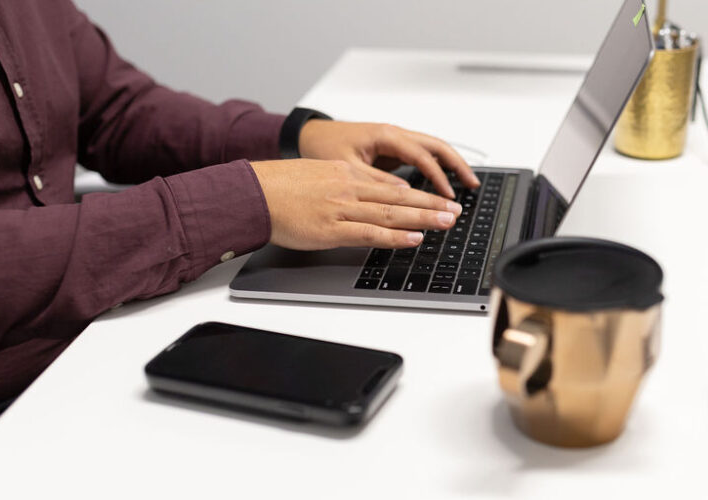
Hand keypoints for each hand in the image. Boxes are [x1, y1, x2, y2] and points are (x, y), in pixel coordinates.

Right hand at [250, 159, 461, 249]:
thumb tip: (369, 196)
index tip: (439, 199)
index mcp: (346, 174)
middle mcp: (349, 188)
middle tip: (455, 211)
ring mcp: (342, 208)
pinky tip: (414, 238)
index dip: (420, 193)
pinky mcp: (332, 229)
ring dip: (423, 218)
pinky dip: (395, 236)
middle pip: (400, 196)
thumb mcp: (318, 176)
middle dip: (431, 204)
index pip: (392, 184)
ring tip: (446, 222)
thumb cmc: (278, 187)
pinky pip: (370, 233)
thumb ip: (345, 185)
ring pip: (392, 213)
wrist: (252, 193)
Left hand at [298, 120, 479, 198]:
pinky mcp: (393, 149)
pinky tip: (444, 182)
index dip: (437, 176)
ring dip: (451, 165)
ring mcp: (396, 140)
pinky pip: (421, 156)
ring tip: (467, 183)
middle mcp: (394, 134)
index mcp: (385, 135)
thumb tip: (404, 194)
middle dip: (457, 165)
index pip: (421, 155)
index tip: (447, 196)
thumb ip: (376, 180)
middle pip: (436, 147)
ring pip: (432, 149)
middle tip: (473, 185)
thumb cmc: (323, 146)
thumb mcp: (346, 166)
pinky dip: (437, 167)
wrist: (309, 135)